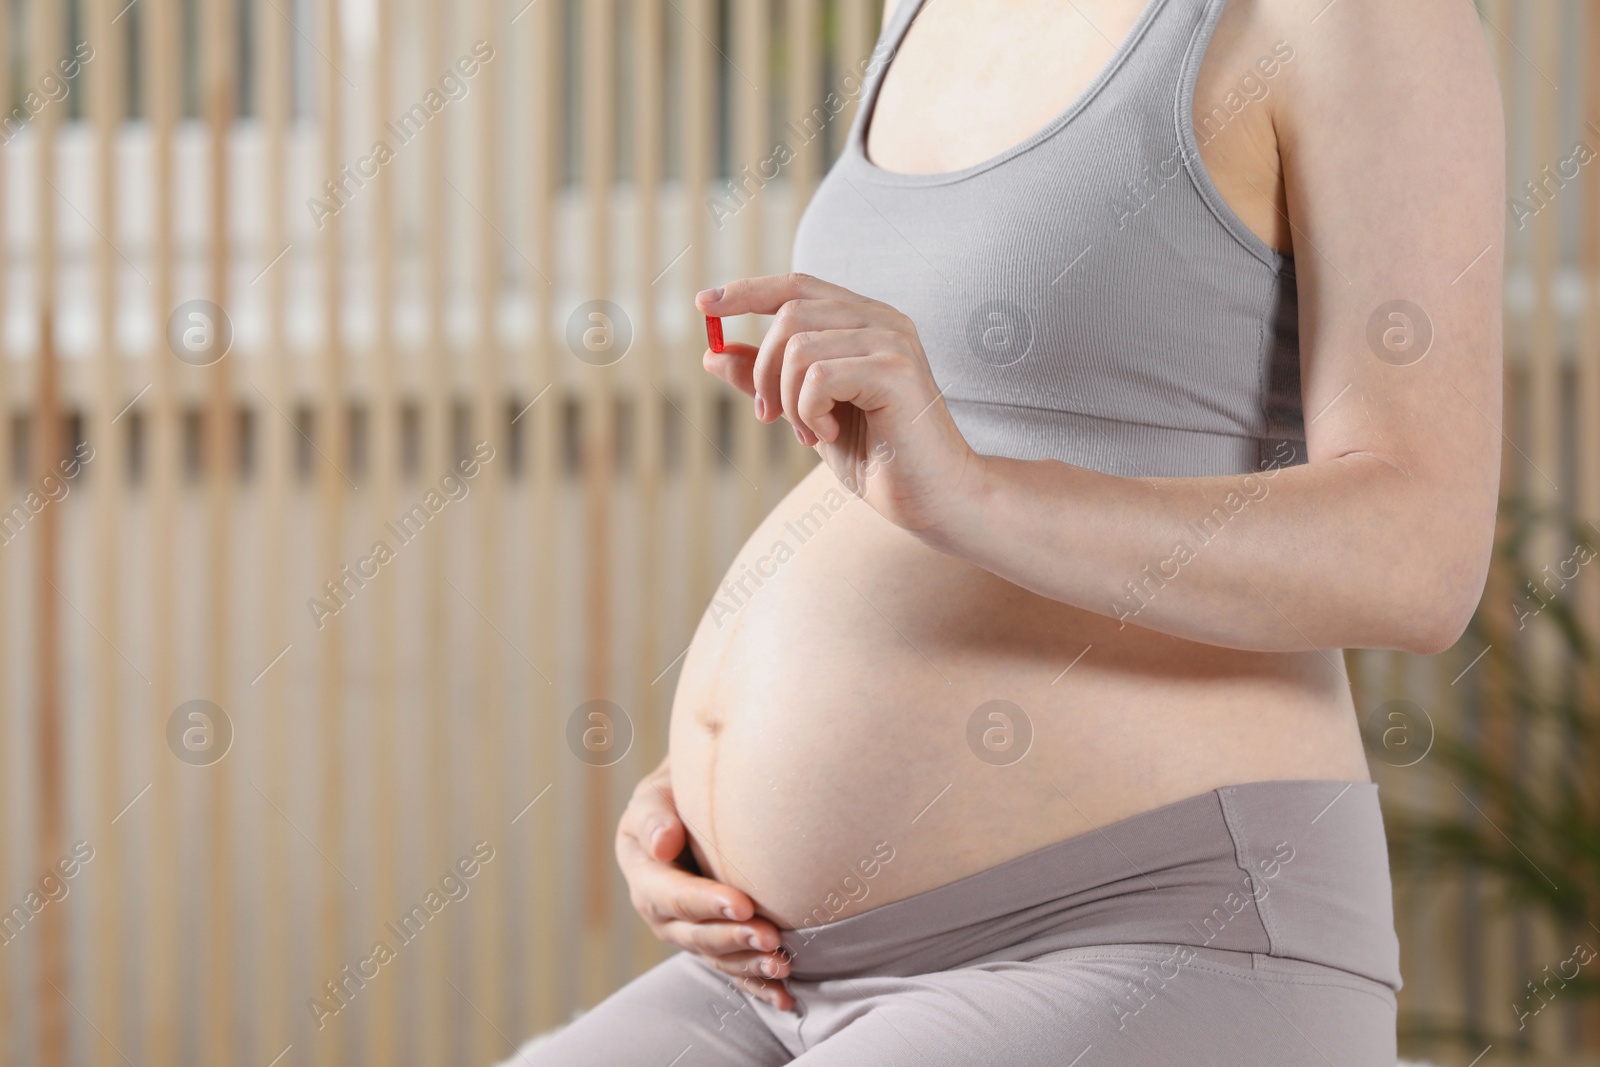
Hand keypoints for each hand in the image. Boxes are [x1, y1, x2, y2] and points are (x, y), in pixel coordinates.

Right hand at [616, 758, 795, 1009]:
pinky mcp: (710, 943)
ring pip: (716, 957)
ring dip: (749, 965)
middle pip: (696, 934)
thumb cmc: (675, 793)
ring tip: (782, 966)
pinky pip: (732, 970)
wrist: (689, 805)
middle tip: (771, 938)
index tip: (742, 904)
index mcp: (643, 872)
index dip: (706, 902)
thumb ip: (654, 816)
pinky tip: (785, 999)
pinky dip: (757, 986)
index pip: (673, 894)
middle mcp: (660, 910)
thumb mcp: (656, 795)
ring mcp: (686, 931)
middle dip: (734, 939)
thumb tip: (663, 843)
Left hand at [697, 273, 982, 535]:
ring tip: (810, 432)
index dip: (747, 291)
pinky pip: (818, 375)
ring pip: (798, 346)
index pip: (797, 285)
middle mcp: (882, 320)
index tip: (704, 305)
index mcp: (865, 321)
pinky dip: (808, 411)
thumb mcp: (807, 414)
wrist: (933, 499)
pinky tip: (830, 433)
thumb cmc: (879, 458)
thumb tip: (712, 353)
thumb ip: (767, 380)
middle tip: (769, 416)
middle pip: (789, 313)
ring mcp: (892, 341)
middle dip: (762, 370)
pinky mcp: (896, 370)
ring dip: (788, 398)